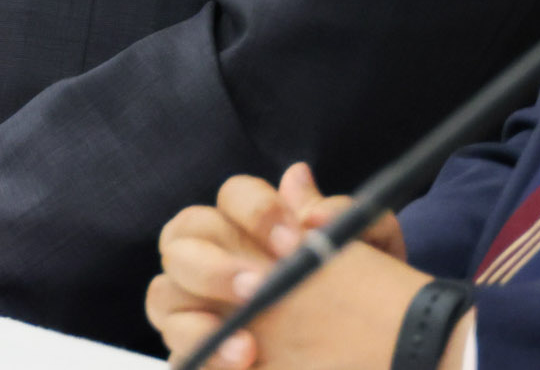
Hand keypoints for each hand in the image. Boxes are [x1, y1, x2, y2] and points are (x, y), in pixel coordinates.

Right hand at [148, 164, 429, 369]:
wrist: (376, 347)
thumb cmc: (364, 292)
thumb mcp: (371, 251)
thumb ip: (342, 216)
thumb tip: (303, 188)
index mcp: (250, 223)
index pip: (232, 196)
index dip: (256, 212)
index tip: (292, 243)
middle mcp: (214, 256)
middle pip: (182, 239)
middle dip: (214, 265)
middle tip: (258, 289)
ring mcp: (198, 305)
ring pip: (163, 295)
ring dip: (197, 322)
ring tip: (248, 346)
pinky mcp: (199, 349)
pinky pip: (177, 350)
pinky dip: (199, 355)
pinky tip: (243, 362)